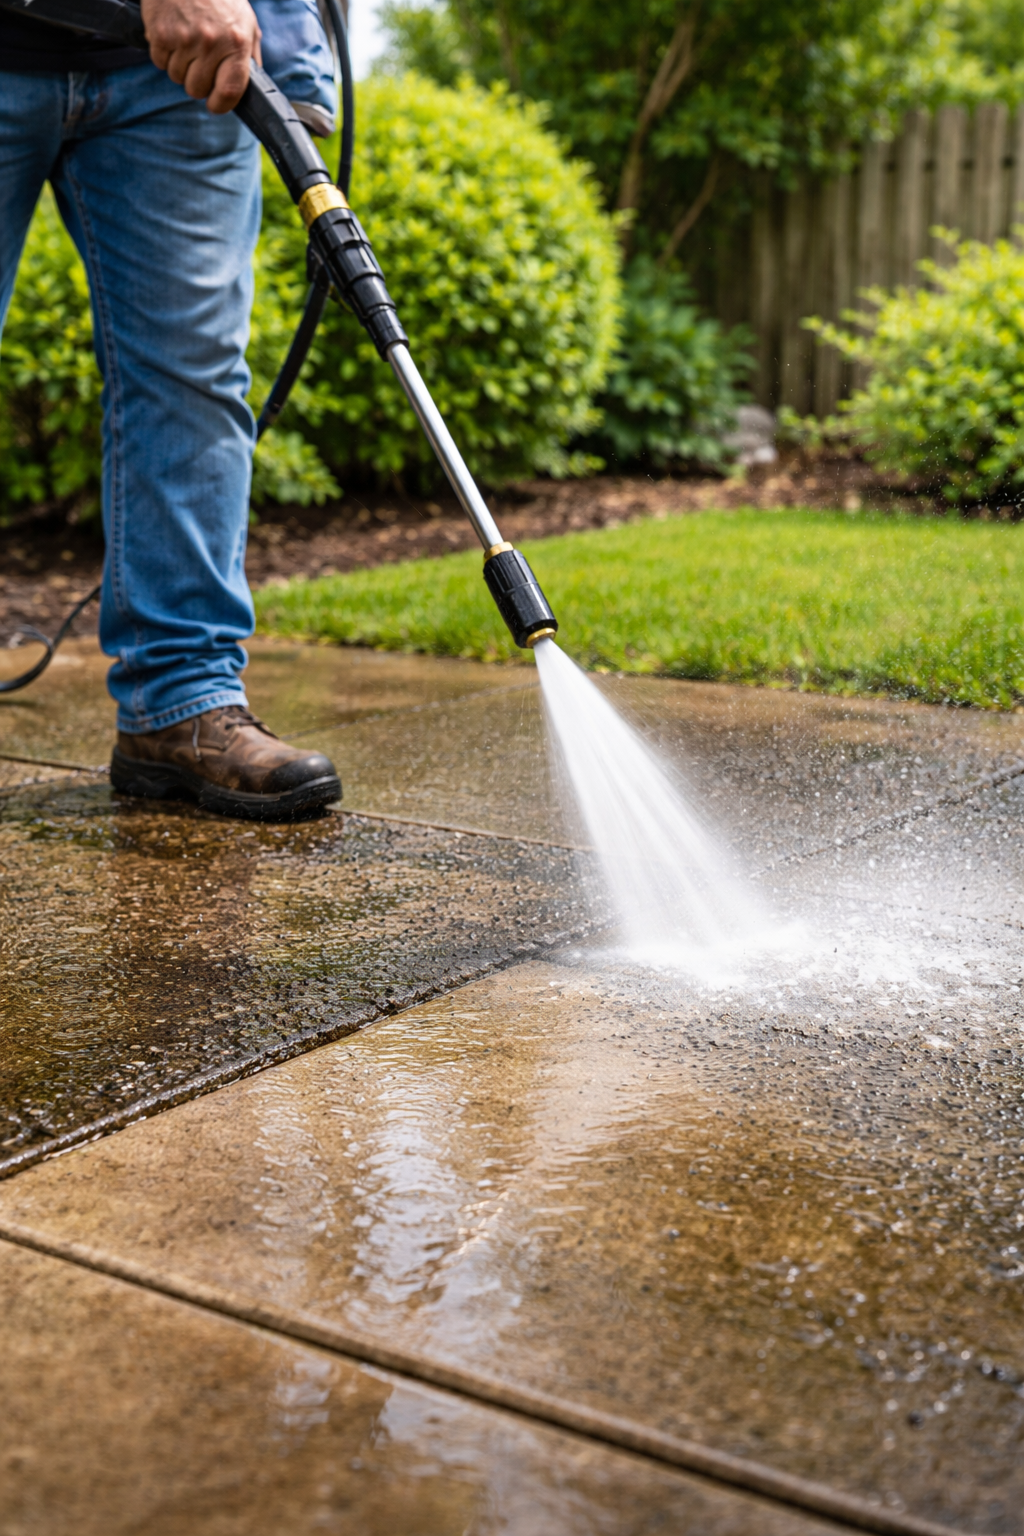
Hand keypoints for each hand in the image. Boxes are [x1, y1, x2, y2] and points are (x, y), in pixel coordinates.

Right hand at [141, 0, 261, 113]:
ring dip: (181, 67)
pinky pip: (160, 62)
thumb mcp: (246, 21)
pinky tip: (173, 35)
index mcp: (236, 43)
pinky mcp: (160, 33)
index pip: (229, 92)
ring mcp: (184, 39)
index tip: (215, 104)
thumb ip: (250, 56)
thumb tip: (254, 87)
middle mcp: (211, 43)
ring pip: (177, 77)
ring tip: (187, 43)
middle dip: (197, 82)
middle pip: (197, 90)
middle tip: (199, 63)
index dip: (220, 105)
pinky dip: (164, 54)